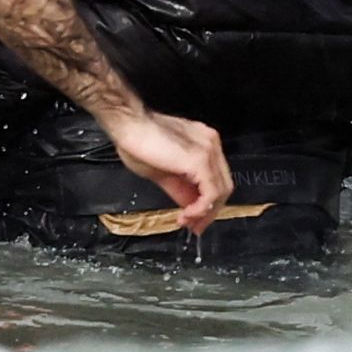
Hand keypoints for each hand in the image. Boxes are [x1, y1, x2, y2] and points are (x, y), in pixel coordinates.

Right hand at [98, 104, 230, 230]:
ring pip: (221, 191)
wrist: (128, 125)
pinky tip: (187, 214)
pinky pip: (211, 193)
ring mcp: (208, 150)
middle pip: (223, 186)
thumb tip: (190, 206)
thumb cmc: (137, 141)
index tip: (194, 218)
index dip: (208, 203)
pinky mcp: (200, 159)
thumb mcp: (162, 172)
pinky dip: (201, 208)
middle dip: (210, 211)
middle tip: (194, 226)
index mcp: (203, 143)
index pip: (216, 179)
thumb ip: (181, 189)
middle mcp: (210, 143)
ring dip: (205, 213)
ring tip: (187, 221)